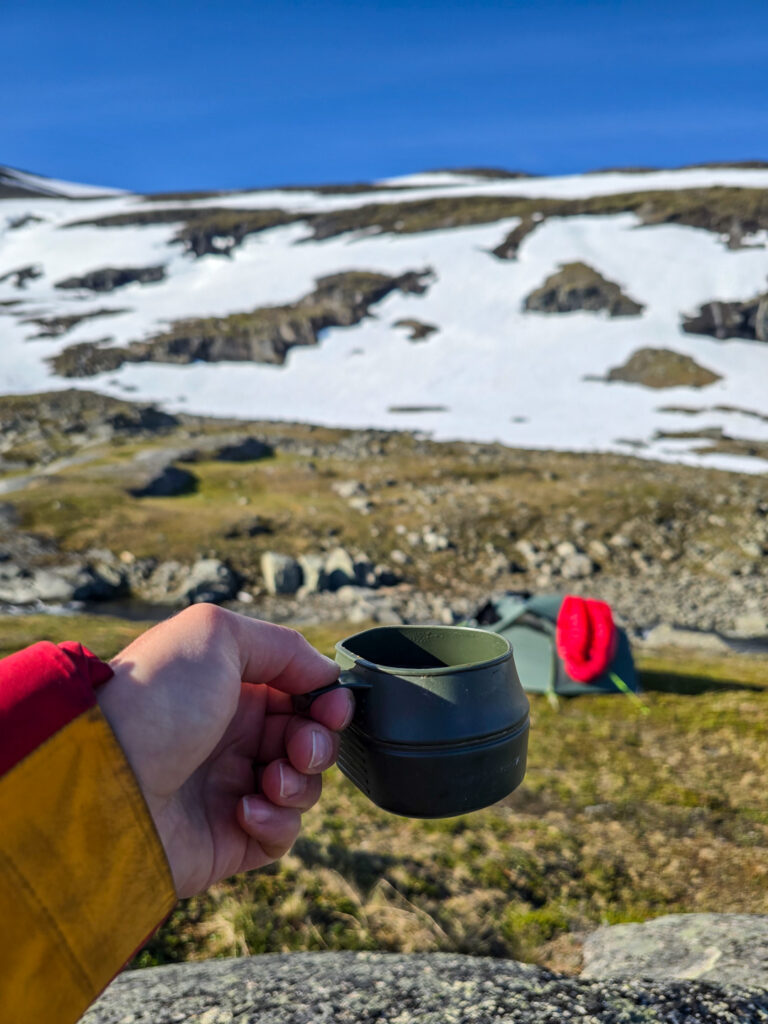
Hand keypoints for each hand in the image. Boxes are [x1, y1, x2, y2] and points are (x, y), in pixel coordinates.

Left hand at [97, 604, 351, 897]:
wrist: (103, 783)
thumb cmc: (156, 700)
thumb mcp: (216, 634)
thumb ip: (283, 645)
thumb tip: (326, 677)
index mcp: (230, 688)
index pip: (300, 693)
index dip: (326, 700)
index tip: (332, 707)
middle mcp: (231, 736)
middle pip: (309, 740)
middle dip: (318, 742)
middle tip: (300, 746)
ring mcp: (229, 788)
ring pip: (302, 788)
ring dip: (300, 782)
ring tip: (269, 779)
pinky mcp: (228, 840)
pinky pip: (281, 834)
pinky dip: (277, 821)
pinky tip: (244, 809)